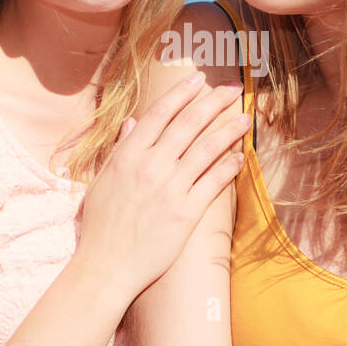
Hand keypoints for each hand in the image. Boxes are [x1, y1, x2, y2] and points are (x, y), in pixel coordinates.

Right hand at [76, 74, 248, 298]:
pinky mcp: (186, 213)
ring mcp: (170, 189)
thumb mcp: (102, 181)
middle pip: (189, 124)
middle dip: (214, 102)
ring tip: (245, 118)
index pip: (159, 113)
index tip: (198, 78)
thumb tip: (132, 122)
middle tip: (234, 89)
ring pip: (207, 149)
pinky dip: (228, 167)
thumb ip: (120, 150)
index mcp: (127, 155)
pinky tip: (240, 157)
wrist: (106, 267)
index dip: (181, 92)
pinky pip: (213, 183)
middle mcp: (150, 166)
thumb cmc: (100, 226)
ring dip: (229, 130)